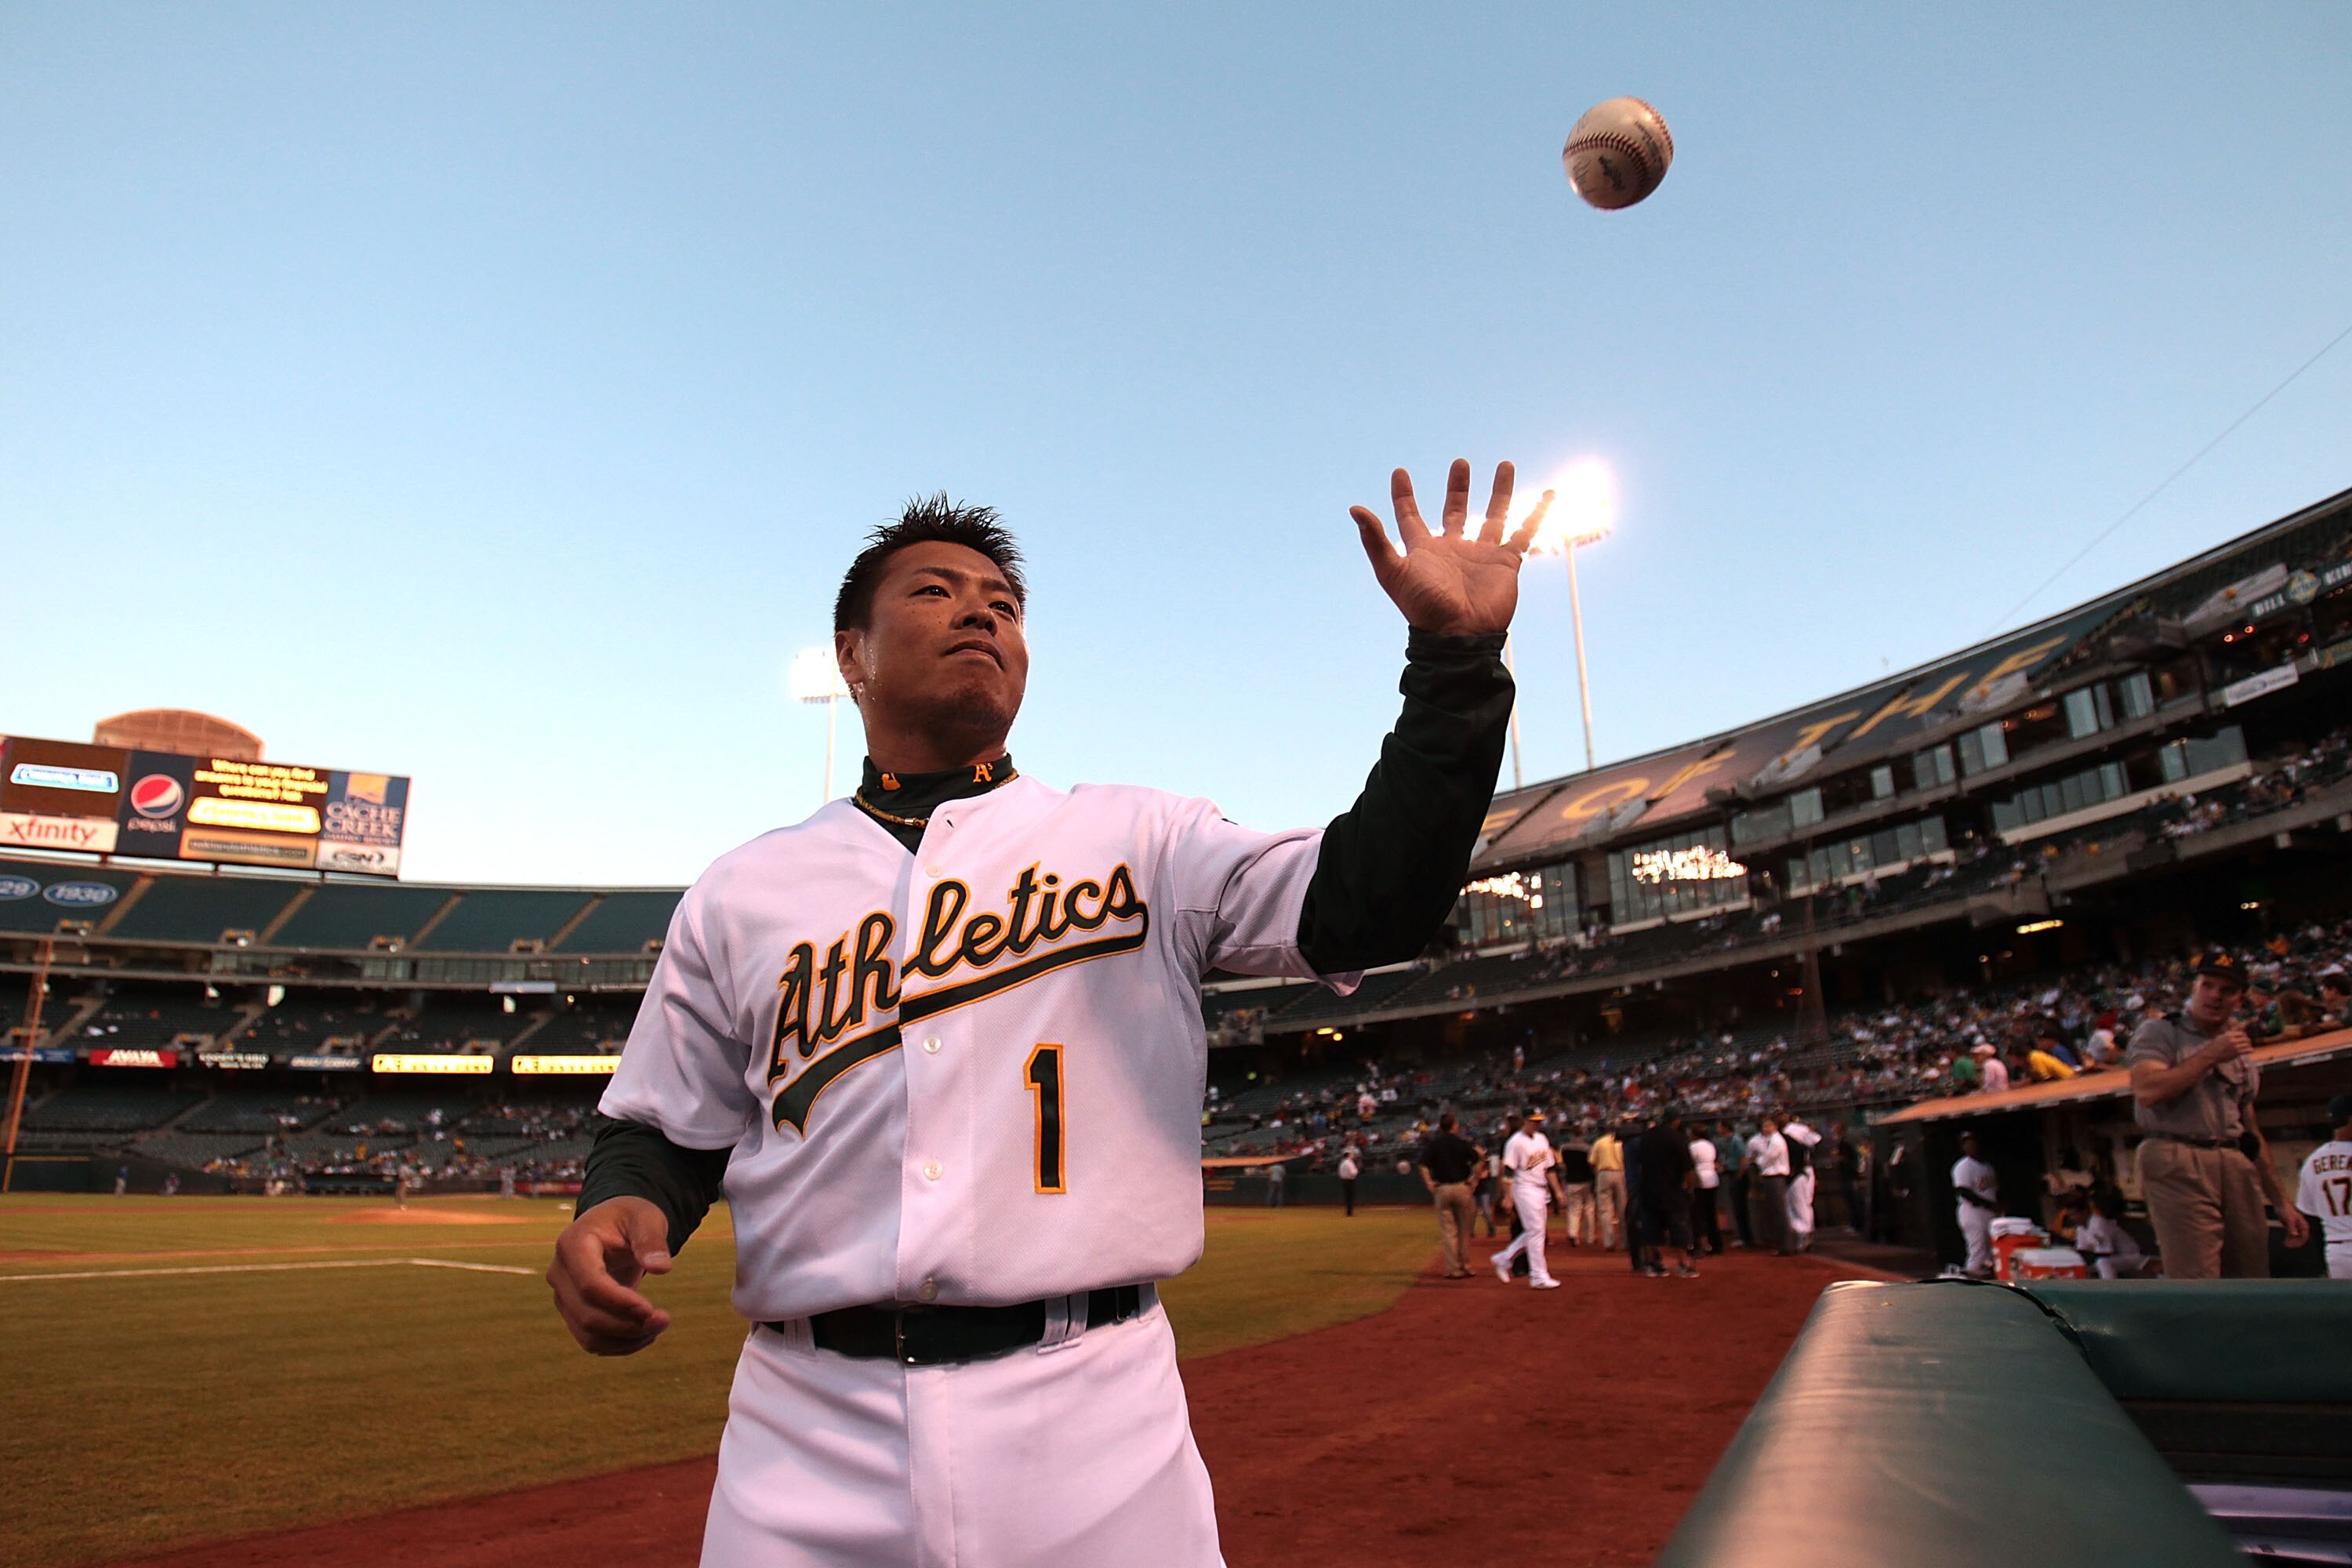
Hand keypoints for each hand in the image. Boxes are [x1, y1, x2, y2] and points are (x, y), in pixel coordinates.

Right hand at [547, 1196, 674, 1354]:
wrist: (612, 1226)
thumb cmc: (629, 1218)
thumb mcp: (645, 1218)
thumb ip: (652, 1240)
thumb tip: (661, 1269)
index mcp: (573, 1244)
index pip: (590, 1284)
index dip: (620, 1303)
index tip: (651, 1310)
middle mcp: (559, 1273)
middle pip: (587, 1314)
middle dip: (628, 1325)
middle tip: (665, 1320)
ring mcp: (563, 1295)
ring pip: (588, 1334)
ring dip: (626, 1339)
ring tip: (659, 1327)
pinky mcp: (572, 1312)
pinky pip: (591, 1340)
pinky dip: (619, 1345)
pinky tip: (646, 1335)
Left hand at [1352, 460, 1550, 635]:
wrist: (1460, 635)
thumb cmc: (1424, 606)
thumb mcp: (1393, 571)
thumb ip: (1376, 540)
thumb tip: (1355, 508)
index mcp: (1425, 550)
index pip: (1410, 517)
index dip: (1403, 496)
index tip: (1399, 473)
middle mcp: (1453, 549)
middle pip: (1455, 510)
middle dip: (1457, 487)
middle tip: (1460, 463)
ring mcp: (1481, 555)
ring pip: (1494, 515)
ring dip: (1499, 491)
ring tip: (1505, 464)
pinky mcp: (1506, 562)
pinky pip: (1524, 533)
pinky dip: (1537, 513)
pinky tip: (1548, 495)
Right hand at [2207, 1027, 2253, 1064]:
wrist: (2211, 1055)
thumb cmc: (2215, 1046)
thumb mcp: (2221, 1036)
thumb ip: (2230, 1033)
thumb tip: (2236, 1027)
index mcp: (2228, 1035)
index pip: (2241, 1033)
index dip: (2244, 1035)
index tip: (2243, 1038)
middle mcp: (2232, 1040)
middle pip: (2245, 1038)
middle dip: (2247, 1040)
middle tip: (2246, 1043)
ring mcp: (2235, 1046)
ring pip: (2247, 1044)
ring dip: (2248, 1045)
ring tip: (2247, 1047)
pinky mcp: (2237, 1053)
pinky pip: (2248, 1050)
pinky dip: (2249, 1050)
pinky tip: (2248, 1051)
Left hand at [2284, 1207, 2311, 1247]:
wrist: (2280, 1204)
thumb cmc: (2285, 1210)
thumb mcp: (2288, 1219)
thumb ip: (2291, 1227)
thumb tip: (2295, 1235)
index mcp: (2303, 1225)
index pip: (2304, 1237)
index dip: (2299, 1242)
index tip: (2293, 1246)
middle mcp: (2301, 1226)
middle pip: (2300, 1238)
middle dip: (2295, 1243)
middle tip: (2288, 1246)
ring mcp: (2296, 1227)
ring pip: (2296, 1237)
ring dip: (2292, 1242)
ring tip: (2286, 1245)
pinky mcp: (2290, 1226)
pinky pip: (2291, 1235)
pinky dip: (2289, 1239)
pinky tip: (2285, 1242)